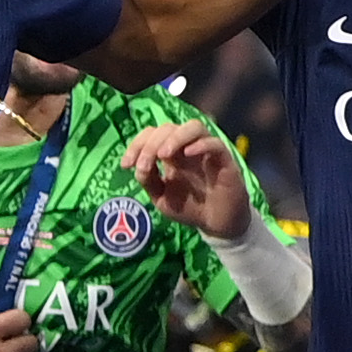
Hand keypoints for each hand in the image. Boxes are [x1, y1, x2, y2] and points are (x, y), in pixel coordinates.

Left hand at [122, 118, 250, 240]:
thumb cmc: (191, 208)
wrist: (217, 224)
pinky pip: (215, 143)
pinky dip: (201, 144)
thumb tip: (138, 167)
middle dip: (151, 143)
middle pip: (169, 128)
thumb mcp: (161, 198)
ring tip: (163, 155)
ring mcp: (206, 152)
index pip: (152, 134)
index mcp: (171, 154)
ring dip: (175, 137)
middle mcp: (187, 148)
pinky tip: (188, 154)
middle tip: (145, 166)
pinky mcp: (225, 161)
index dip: (137, 144)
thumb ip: (149, 181)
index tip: (126, 165)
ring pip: (193, 127)